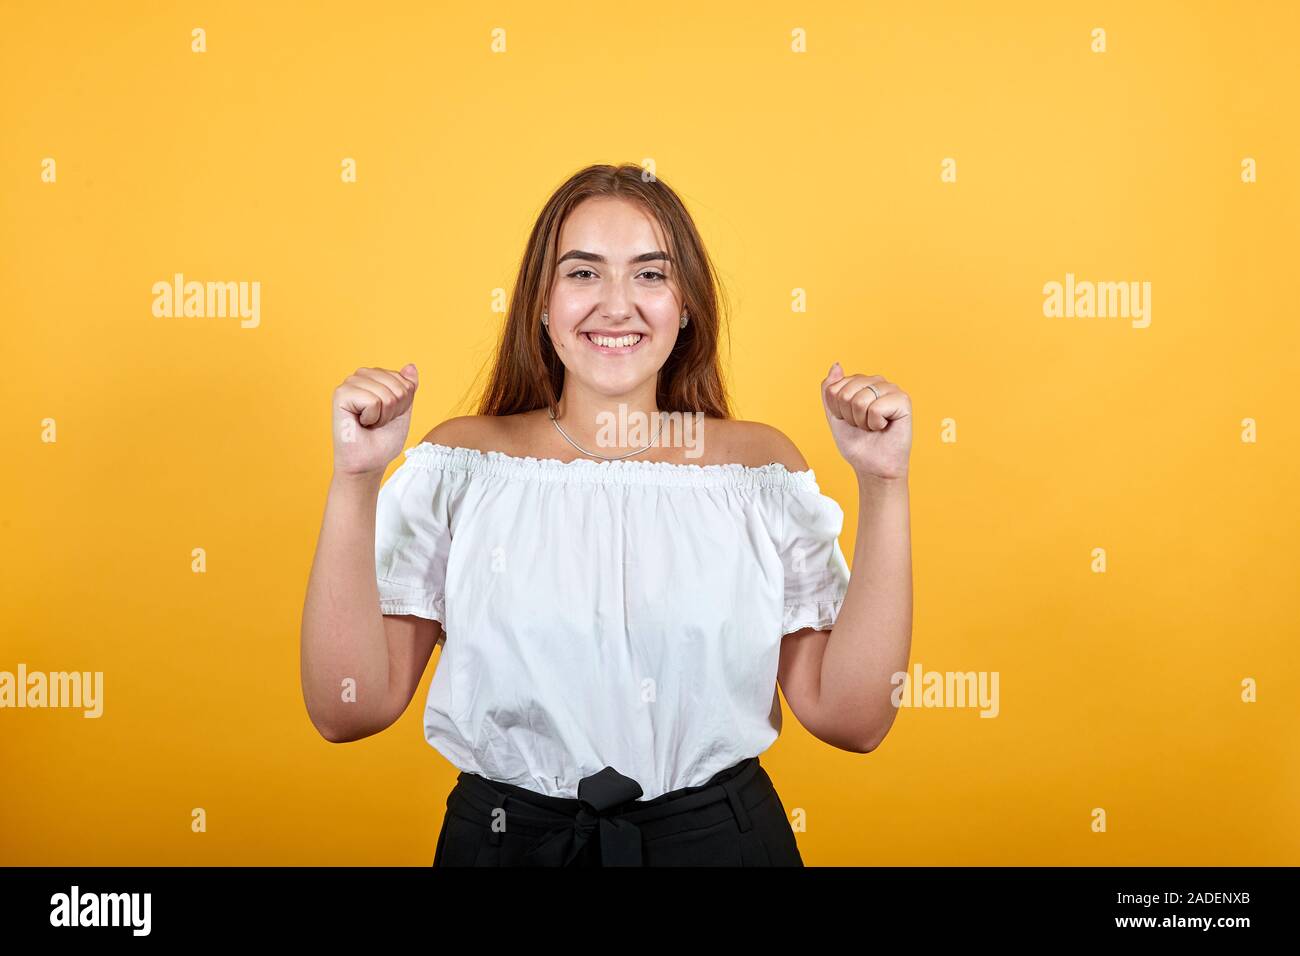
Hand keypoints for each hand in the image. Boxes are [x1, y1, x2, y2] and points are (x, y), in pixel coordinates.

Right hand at [331, 364, 418, 476]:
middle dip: (394, 409)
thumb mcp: (403, 409)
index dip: (403, 404)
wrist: (368, 462)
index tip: (388, 416)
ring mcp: (350, 383)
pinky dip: (372, 417)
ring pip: (387, 394)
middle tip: (378, 422)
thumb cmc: (383, 439)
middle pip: (398, 386)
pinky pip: (373, 401)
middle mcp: (361, 376)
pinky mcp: (341, 393)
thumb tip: (411, 365)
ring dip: (383, 415)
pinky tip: (361, 422)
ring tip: (369, 422)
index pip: (405, 380)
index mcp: (375, 377)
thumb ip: (407, 387)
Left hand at [820, 362, 911, 480]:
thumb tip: (836, 365)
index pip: (833, 387)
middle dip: (849, 416)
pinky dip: (875, 424)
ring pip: (860, 400)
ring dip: (862, 421)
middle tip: (862, 425)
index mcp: (860, 382)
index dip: (837, 410)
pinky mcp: (903, 400)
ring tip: (873, 426)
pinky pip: (876, 408)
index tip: (849, 420)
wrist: (872, 466)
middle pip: (845, 393)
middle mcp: (876, 381)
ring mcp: (891, 389)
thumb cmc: (857, 442)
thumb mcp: (834, 415)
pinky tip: (884, 426)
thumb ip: (830, 390)